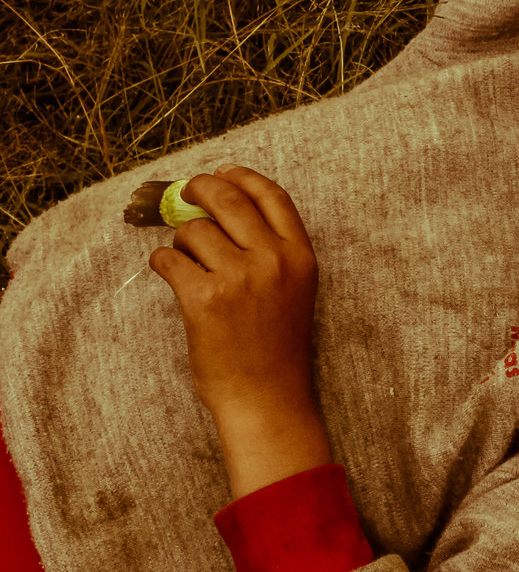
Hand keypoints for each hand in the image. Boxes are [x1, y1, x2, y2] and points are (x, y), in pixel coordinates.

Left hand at [146, 167, 332, 497]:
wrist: (267, 398)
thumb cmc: (276, 347)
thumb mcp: (294, 290)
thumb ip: (271, 249)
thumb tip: (221, 202)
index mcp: (302, 257)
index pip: (272, 195)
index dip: (242, 176)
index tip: (222, 173)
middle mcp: (274, 261)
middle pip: (227, 198)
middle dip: (198, 190)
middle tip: (185, 197)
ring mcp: (240, 278)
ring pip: (193, 230)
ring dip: (182, 242)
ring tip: (189, 264)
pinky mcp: (204, 298)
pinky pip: (168, 258)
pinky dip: (164, 264)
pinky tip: (176, 280)